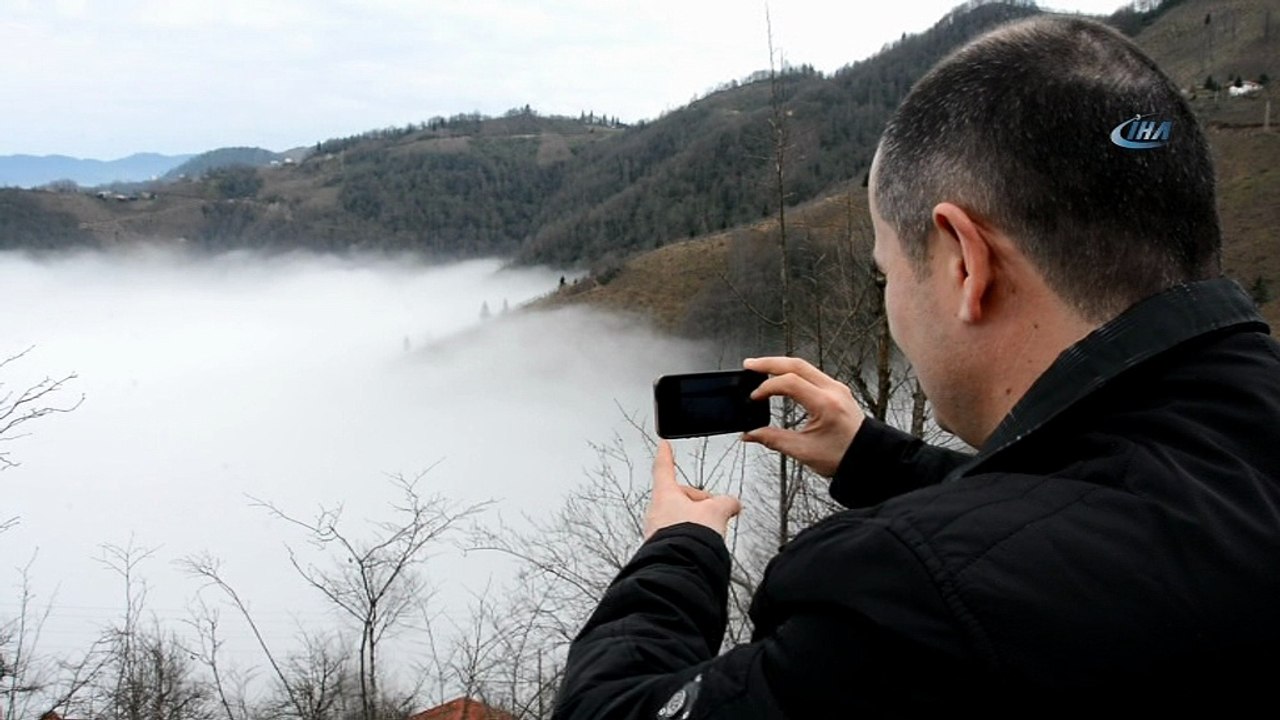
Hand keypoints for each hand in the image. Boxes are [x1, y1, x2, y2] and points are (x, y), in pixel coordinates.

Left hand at [643, 440, 741, 539]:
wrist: (682, 567)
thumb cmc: (689, 538)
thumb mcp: (716, 511)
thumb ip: (726, 502)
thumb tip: (733, 502)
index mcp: (665, 494)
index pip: (664, 468)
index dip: (666, 455)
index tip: (663, 446)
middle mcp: (656, 511)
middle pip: (678, 496)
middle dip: (697, 501)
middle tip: (713, 510)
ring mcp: (656, 530)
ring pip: (678, 517)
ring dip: (695, 521)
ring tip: (709, 532)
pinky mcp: (661, 547)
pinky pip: (677, 534)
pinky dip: (690, 536)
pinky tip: (701, 545)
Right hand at [741, 356, 865, 476]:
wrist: (868, 457)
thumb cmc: (843, 456)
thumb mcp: (803, 451)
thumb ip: (773, 440)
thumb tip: (750, 434)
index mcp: (825, 404)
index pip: (789, 382)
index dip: (767, 387)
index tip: (754, 398)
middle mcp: (833, 390)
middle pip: (796, 364)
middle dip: (769, 363)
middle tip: (749, 365)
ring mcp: (836, 387)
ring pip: (804, 365)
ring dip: (780, 365)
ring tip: (760, 368)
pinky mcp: (836, 390)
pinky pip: (811, 373)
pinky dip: (792, 371)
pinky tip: (781, 376)